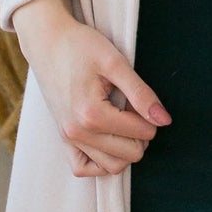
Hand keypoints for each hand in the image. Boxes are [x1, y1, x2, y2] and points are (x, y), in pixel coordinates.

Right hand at [14, 0, 169, 179]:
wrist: (47, 42)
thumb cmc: (80, 46)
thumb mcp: (116, 63)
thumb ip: (141, 94)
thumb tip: (164, 120)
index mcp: (92, 114)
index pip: (142, 133)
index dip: (150, 116)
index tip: (138, 97)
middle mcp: (77, 132)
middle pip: (131, 155)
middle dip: (140, 133)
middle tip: (131, 108)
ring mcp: (68, 138)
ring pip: (112, 167)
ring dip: (125, 149)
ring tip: (122, 122)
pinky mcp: (63, 139)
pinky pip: (83, 168)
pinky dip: (101, 161)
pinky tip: (108, 140)